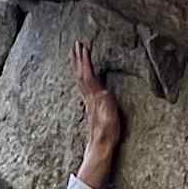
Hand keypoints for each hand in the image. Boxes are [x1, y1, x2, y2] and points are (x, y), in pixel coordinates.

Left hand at [72, 39, 124, 188]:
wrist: (101, 144)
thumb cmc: (108, 132)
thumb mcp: (111, 117)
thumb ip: (107, 104)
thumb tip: (104, 93)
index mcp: (94, 96)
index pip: (88, 74)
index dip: (86, 60)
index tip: (83, 46)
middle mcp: (89, 96)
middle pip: (81, 73)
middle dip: (78, 58)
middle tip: (76, 44)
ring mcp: (88, 100)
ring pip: (80, 78)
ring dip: (78, 64)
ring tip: (76, 53)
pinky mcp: (90, 103)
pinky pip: (83, 84)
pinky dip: (81, 74)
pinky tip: (82, 73)